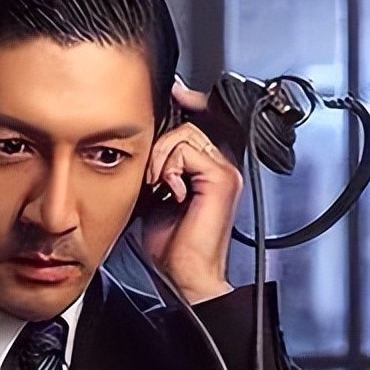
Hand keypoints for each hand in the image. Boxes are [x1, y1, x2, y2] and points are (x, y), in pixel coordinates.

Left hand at [141, 80, 241, 303]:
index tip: (172, 94)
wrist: (186, 275)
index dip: (188, 104)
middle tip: (152, 176)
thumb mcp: (157, 194)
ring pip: (184, 134)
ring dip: (160, 158)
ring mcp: (226, 171)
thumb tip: (143, 139)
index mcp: (211, 169)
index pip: (204, 122)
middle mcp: (223, 166)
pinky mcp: (221, 178)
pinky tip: (169, 191)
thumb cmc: (172, 245)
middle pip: (187, 125)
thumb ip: (159, 165)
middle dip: (159, 145)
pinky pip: (186, 150)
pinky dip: (168, 168)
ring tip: (159, 186)